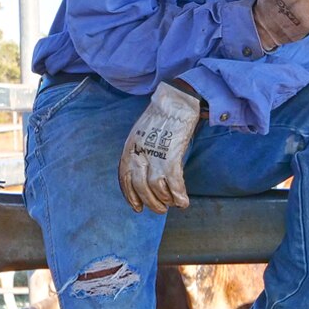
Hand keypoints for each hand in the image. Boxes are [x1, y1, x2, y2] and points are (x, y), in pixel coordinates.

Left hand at [118, 80, 201, 212]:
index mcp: (130, 146)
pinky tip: (183, 201)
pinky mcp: (172, 153)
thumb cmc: (163, 114)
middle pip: (138, 185)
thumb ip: (141, 149)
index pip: (124, 177)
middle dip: (149, 202)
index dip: (130, 196)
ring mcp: (155, 153)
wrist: (177, 99)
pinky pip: (173, 180)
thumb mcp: (142, 132)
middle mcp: (139, 152)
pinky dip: (178, 194)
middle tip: (159, 210)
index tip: (137, 208)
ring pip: (154, 186)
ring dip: (163, 200)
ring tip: (172, 204)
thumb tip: (145, 169)